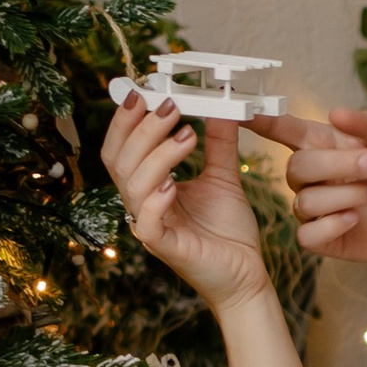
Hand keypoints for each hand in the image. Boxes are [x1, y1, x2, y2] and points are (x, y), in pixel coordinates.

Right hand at [101, 96, 268, 310]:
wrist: (246, 274)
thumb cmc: (227, 232)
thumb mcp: (223, 177)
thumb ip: (218, 144)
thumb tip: (220, 108)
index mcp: (148, 186)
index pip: (122, 148)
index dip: (126, 120)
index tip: (144, 92)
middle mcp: (141, 204)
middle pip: (120, 161)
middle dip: (142, 129)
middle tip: (171, 107)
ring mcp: (150, 227)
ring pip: (133, 185)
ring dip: (158, 154)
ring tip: (189, 136)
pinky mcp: (165, 248)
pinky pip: (146, 223)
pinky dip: (155, 200)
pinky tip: (173, 184)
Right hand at [271, 105, 366, 264]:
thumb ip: (365, 123)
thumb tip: (335, 113)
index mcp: (320, 145)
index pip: (283, 131)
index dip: (263, 122)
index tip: (242, 112)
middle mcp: (311, 177)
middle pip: (296, 167)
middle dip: (336, 164)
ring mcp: (314, 209)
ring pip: (305, 202)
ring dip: (346, 194)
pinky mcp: (323, 238)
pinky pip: (308, 236)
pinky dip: (332, 224)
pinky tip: (356, 218)